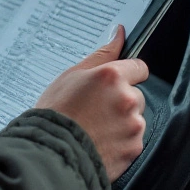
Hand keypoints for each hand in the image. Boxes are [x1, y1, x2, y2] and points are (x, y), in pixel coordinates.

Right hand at [35, 25, 148, 181]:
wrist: (51, 154)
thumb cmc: (56, 114)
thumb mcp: (72, 76)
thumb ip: (101, 54)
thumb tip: (118, 34)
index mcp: (112, 76)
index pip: (139, 67)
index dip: (128, 75)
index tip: (119, 83)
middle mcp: (126, 98)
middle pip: (136, 95)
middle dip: (122, 101)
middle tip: (97, 111)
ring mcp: (132, 124)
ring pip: (135, 118)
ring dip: (122, 123)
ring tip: (96, 129)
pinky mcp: (133, 147)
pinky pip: (133, 140)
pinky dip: (121, 142)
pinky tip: (101, 142)